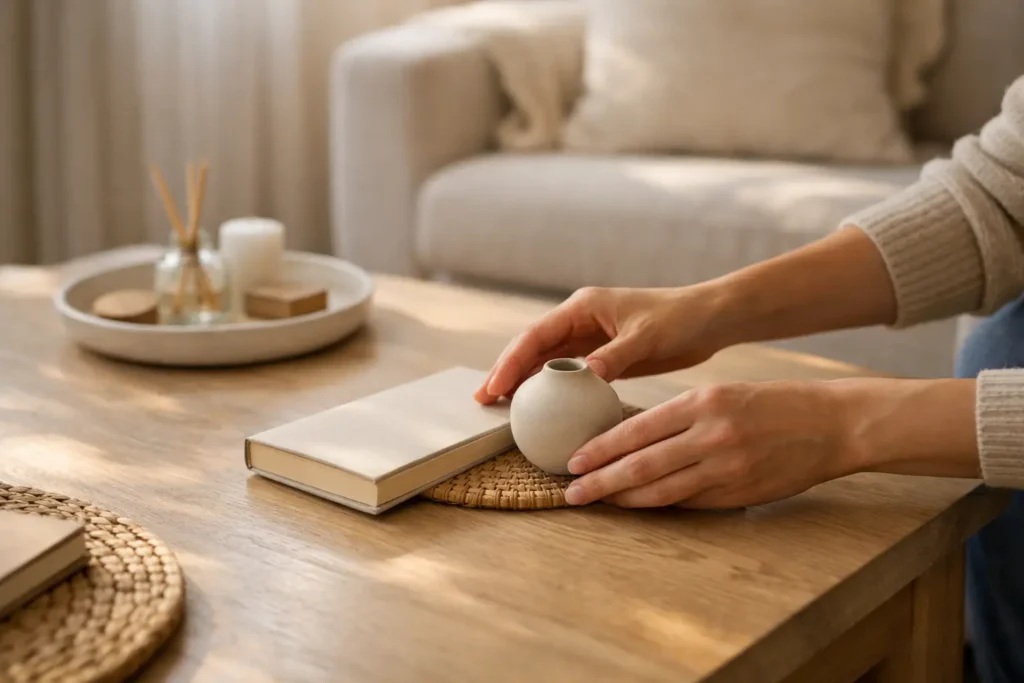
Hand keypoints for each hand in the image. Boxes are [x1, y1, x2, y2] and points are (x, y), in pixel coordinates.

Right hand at [475, 285, 725, 403]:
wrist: (708, 320)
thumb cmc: (679, 319)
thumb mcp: (646, 336)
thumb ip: (614, 355)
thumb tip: (583, 375)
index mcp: (583, 307)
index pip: (537, 334)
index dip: (512, 360)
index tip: (496, 385)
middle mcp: (579, 321)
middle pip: (532, 347)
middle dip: (505, 370)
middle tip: (483, 399)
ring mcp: (588, 339)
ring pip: (545, 361)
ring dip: (522, 381)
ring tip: (499, 407)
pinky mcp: (600, 356)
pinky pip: (566, 374)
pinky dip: (549, 389)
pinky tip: (539, 410)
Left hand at [563, 381, 854, 508]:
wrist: (831, 424)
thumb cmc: (771, 404)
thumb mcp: (722, 394)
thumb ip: (680, 416)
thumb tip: (630, 438)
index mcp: (703, 402)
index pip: (638, 430)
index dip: (601, 449)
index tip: (573, 460)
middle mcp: (711, 435)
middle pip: (642, 464)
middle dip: (601, 481)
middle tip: (571, 491)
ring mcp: (727, 469)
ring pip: (662, 490)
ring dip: (625, 499)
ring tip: (598, 502)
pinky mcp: (740, 494)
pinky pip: (689, 503)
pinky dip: (660, 505)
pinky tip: (639, 507)